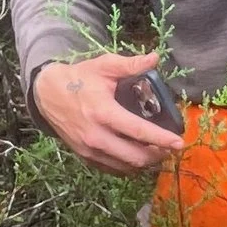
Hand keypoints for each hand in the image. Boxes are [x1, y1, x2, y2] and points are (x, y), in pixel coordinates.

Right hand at [31, 48, 184, 171]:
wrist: (47, 94)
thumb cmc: (79, 78)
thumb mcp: (104, 66)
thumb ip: (130, 64)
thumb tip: (155, 57)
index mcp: (103, 112)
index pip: (138, 131)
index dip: (161, 139)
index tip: (180, 142)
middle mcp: (95, 136)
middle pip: (134, 156)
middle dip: (157, 155)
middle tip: (170, 148)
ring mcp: (89, 150)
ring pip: (125, 167)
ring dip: (144, 163)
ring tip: (157, 152)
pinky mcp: (84, 157)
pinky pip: (112, 169)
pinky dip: (128, 166)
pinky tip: (137, 157)